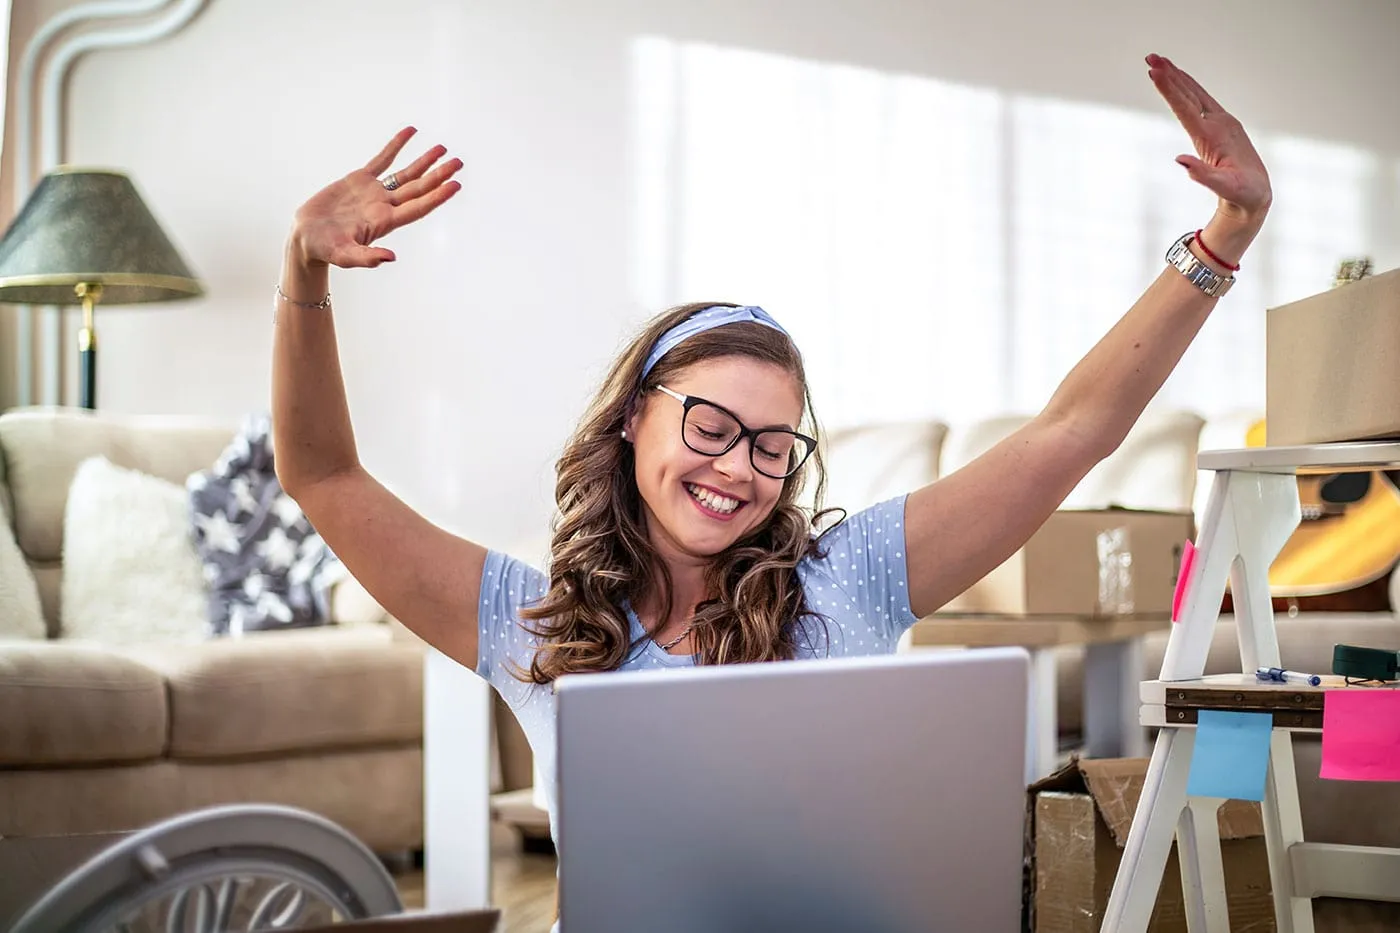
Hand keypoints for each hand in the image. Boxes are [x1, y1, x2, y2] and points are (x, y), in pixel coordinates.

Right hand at [289, 127, 462, 269]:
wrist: (307, 238)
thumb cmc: (326, 250)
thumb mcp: (345, 256)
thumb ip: (367, 258)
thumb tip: (391, 258)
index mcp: (385, 222)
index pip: (418, 207)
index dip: (437, 196)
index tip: (455, 184)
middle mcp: (384, 206)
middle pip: (418, 188)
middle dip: (439, 175)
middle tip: (458, 163)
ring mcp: (374, 192)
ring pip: (405, 173)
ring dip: (424, 162)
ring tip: (443, 149)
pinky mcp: (359, 180)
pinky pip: (382, 159)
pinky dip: (396, 146)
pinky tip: (410, 132)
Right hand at [1148, 54, 1271, 231]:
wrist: (1258, 193)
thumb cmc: (1242, 193)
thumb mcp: (1225, 188)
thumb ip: (1204, 175)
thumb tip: (1180, 161)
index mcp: (1213, 136)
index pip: (1186, 108)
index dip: (1169, 90)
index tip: (1154, 72)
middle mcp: (1219, 123)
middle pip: (1190, 93)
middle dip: (1170, 74)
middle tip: (1150, 57)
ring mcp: (1222, 121)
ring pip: (1196, 93)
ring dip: (1177, 76)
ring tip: (1159, 61)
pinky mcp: (1222, 124)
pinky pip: (1201, 100)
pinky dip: (1187, 87)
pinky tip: (1179, 80)